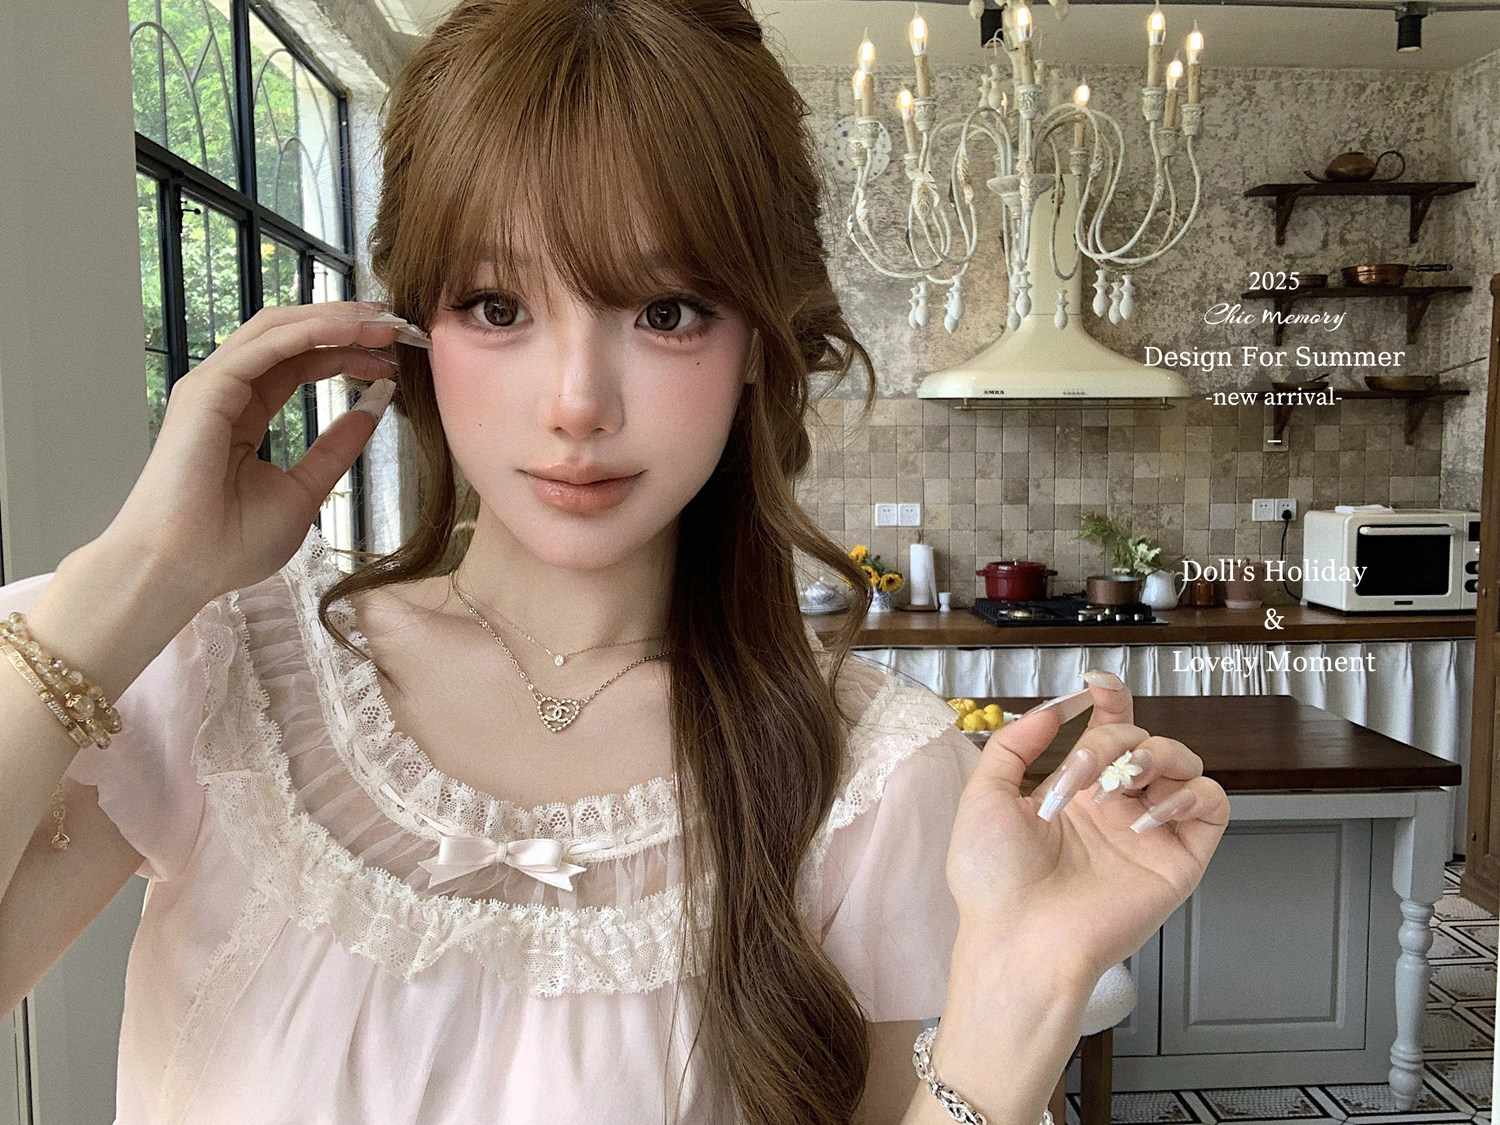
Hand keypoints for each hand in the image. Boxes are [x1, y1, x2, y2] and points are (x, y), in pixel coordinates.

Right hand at [98, 301, 412, 603]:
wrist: (182, 569)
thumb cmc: (230, 544)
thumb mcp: (303, 490)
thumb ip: (335, 449)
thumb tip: (374, 408)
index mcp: (246, 411)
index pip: (301, 362)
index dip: (348, 352)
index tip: (394, 358)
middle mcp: (227, 390)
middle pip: (291, 335)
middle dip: (346, 324)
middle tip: (399, 326)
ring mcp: (213, 386)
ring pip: (278, 329)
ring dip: (334, 319)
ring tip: (383, 321)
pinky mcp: (206, 390)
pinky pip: (265, 346)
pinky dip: (310, 332)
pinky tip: (349, 331)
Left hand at [944, 672, 1229, 984]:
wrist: (1019, 939)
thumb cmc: (993, 883)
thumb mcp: (984, 798)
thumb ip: (1013, 746)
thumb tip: (1050, 710)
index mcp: (1073, 794)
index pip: (1107, 732)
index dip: (1110, 701)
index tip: (1098, 684)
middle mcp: (1114, 808)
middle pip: (1140, 738)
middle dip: (1108, 740)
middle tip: (1077, 775)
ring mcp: (1148, 831)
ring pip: (1183, 762)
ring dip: (1153, 755)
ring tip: (1118, 785)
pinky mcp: (1179, 858)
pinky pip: (1211, 805)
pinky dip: (1188, 794)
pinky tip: (1147, 812)